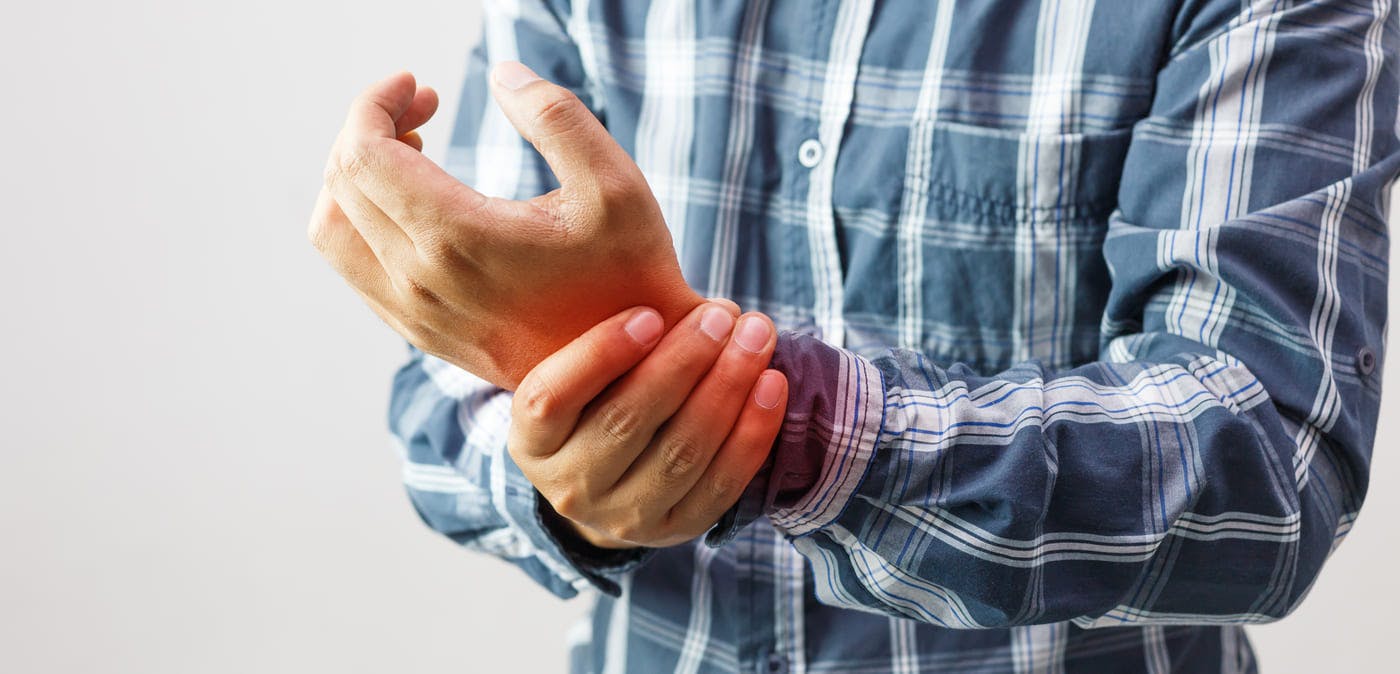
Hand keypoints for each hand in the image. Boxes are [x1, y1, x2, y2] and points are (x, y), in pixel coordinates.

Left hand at [309, 66, 701, 389]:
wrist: (635, 370)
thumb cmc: (631, 275)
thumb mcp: (615, 183)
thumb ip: (555, 115)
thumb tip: (501, 74)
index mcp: (458, 239)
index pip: (361, 154)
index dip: (375, 104)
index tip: (417, 85)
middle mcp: (421, 282)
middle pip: (340, 184)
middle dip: (369, 127)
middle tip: (423, 107)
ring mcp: (416, 316)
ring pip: (332, 233)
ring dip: (354, 179)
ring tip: (410, 154)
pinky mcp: (423, 335)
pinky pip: (356, 272)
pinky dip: (364, 223)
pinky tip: (418, 204)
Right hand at [509, 303, 788, 548]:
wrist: (611, 480)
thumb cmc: (599, 397)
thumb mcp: (580, 369)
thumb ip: (610, 334)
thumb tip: (671, 284)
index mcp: (531, 440)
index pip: (550, 398)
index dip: (600, 354)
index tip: (650, 312)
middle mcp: (569, 486)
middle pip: (625, 421)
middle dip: (682, 361)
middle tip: (721, 316)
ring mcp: (622, 517)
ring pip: (680, 453)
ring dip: (726, 388)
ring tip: (756, 337)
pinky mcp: (674, 530)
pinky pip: (721, 483)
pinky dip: (753, 431)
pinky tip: (772, 384)